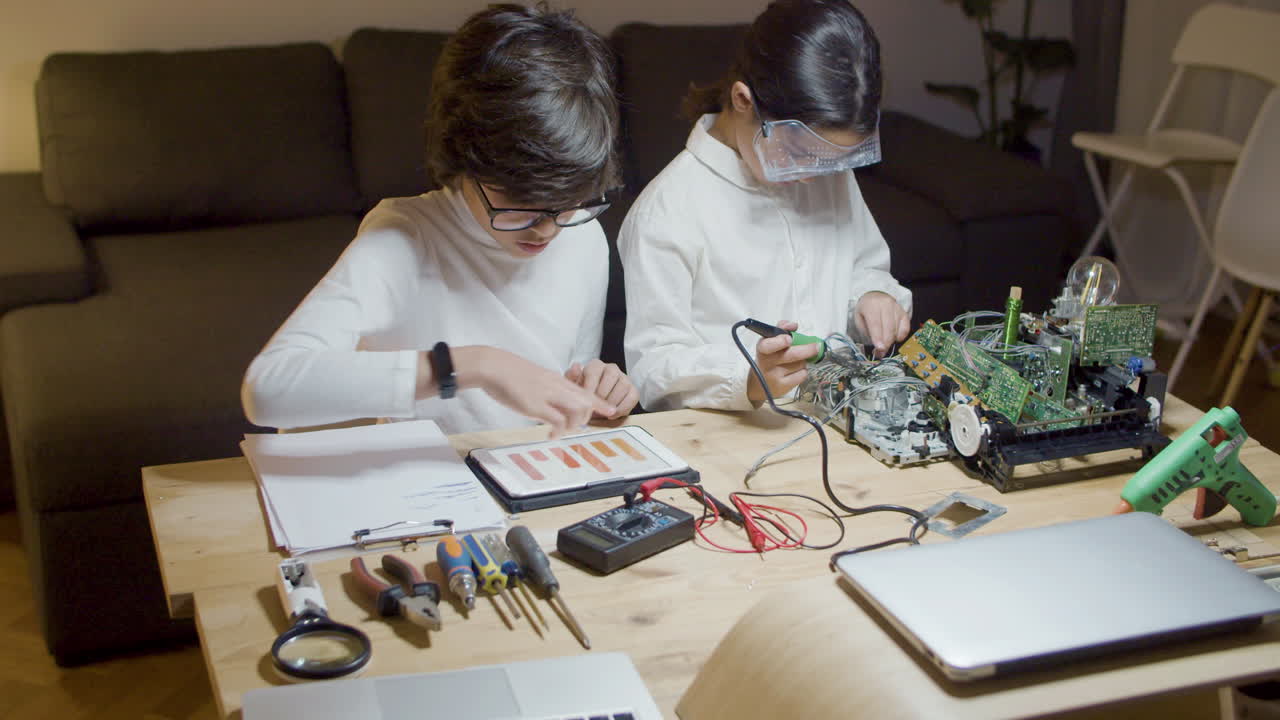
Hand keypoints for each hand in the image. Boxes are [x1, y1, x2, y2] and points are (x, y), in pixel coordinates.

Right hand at [429, 346, 614, 437]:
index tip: (610, 411)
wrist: (492, 365)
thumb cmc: (509, 373)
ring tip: (560, 432)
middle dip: (586, 418)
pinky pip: (557, 420)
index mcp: (556, 379)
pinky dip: (558, 431)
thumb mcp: (534, 378)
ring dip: (574, 425)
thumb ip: (546, 388)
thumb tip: (549, 402)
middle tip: (573, 427)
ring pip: (578, 410)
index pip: (585, 390)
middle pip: (587, 402)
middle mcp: (557, 386)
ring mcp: (547, 395)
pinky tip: (550, 435)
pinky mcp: (535, 405)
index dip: (600, 403)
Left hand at [565, 359, 639, 419]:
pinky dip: (623, 408)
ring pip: (622, 385)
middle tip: (596, 407)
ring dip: (612, 401)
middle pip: (611, 375)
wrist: (595, 405)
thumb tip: (575, 367)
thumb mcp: (573, 387)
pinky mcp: (633, 390)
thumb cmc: (584, 394)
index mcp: (596, 366)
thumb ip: (571, 377)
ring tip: (603, 412)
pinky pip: (632, 397)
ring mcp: (624, 379)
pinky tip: (613, 414)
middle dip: (602, 394)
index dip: (590, 386)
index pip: (594, 371)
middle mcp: (611, 369)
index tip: (587, 400)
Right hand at [745, 319, 820, 406]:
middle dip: (807, 349)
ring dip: (804, 360)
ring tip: (797, 360)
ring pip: (800, 364)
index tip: (789, 339)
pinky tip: (797, 370)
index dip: (779, 342)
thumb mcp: (769, 342)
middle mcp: (767, 363)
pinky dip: (803, 371)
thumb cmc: (768, 358)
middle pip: (792, 355)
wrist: (759, 384)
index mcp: (763, 349)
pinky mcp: (783, 386)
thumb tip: (793, 325)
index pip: (768, 345)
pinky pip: (801, 375)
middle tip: (816, 346)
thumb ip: (781, 329)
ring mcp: (775, 376)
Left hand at [854, 292, 910, 357]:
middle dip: (885, 344)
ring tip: (884, 345)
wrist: (874, 297)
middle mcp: (886, 305)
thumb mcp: (859, 319)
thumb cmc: (866, 310)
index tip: (880, 348)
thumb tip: (878, 346)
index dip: (878, 338)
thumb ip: (867, 331)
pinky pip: (905, 328)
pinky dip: (900, 336)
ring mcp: (897, 308)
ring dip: (891, 341)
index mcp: (871, 305)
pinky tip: (894, 337)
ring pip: (897, 330)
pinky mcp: (904, 313)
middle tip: (880, 353)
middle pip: (888, 329)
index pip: (876, 324)